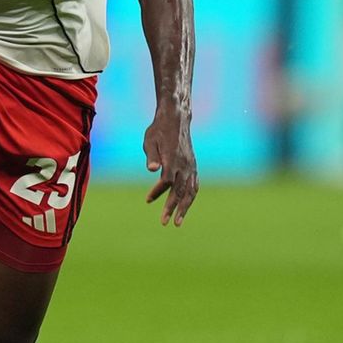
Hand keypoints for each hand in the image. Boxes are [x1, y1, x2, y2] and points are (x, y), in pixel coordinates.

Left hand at [143, 111, 197, 225]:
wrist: (176, 119)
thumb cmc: (158, 130)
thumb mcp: (149, 141)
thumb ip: (151, 156)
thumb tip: (151, 169)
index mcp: (172, 159)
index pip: (166, 181)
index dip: (158, 192)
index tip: (148, 200)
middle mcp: (184, 165)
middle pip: (179, 191)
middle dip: (172, 208)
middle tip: (164, 223)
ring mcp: (191, 166)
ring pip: (190, 191)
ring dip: (184, 208)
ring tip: (177, 222)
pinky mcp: (193, 166)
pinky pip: (195, 186)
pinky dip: (190, 198)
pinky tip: (185, 207)